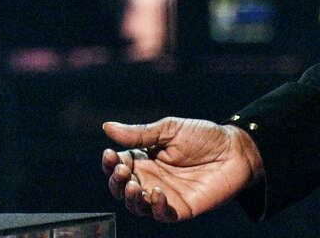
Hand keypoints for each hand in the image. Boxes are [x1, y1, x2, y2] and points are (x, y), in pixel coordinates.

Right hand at [101, 118, 264, 221]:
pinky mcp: (182, 209)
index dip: (109, 162)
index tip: (110, 154)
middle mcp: (150, 178)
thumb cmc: (203, 137)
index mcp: (144, 158)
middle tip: (121, 170)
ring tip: (132, 184)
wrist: (236, 151)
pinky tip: (155, 192)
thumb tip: (107, 127)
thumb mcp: (168, 129)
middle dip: (114, 181)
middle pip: (120, 188)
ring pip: (136, 206)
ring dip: (129, 197)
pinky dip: (154, 207)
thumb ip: (139, 133)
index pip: (117, 164)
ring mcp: (165, 195)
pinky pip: (162, 215)